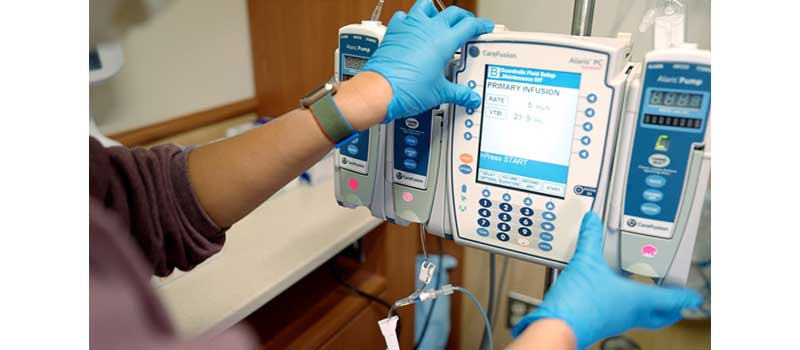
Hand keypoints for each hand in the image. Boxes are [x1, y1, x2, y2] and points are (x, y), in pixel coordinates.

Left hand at [361, 0, 493, 122]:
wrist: (381, 90)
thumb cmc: (407, 89)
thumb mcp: (439, 92)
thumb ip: (458, 93)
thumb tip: (469, 97)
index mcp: (445, 40)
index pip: (470, 25)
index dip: (481, 25)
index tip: (484, 27)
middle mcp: (428, 28)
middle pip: (452, 12)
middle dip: (463, 17)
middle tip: (467, 24)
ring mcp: (410, 26)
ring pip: (427, 5)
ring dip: (436, 10)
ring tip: (440, 19)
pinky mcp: (395, 31)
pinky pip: (404, 16)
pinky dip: (410, 19)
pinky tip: (412, 27)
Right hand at [512, 212, 702, 348]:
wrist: (557, 325)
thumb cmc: (578, 302)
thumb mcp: (585, 261)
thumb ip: (590, 238)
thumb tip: (592, 221)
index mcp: (636, 299)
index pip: (672, 300)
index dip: (686, 296)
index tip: (695, 296)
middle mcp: (630, 313)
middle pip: (662, 316)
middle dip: (673, 309)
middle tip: (678, 301)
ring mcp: (617, 320)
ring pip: (644, 317)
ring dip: (651, 307)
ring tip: (650, 293)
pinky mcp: (603, 323)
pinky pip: (624, 316)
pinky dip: (628, 307)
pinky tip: (616, 296)